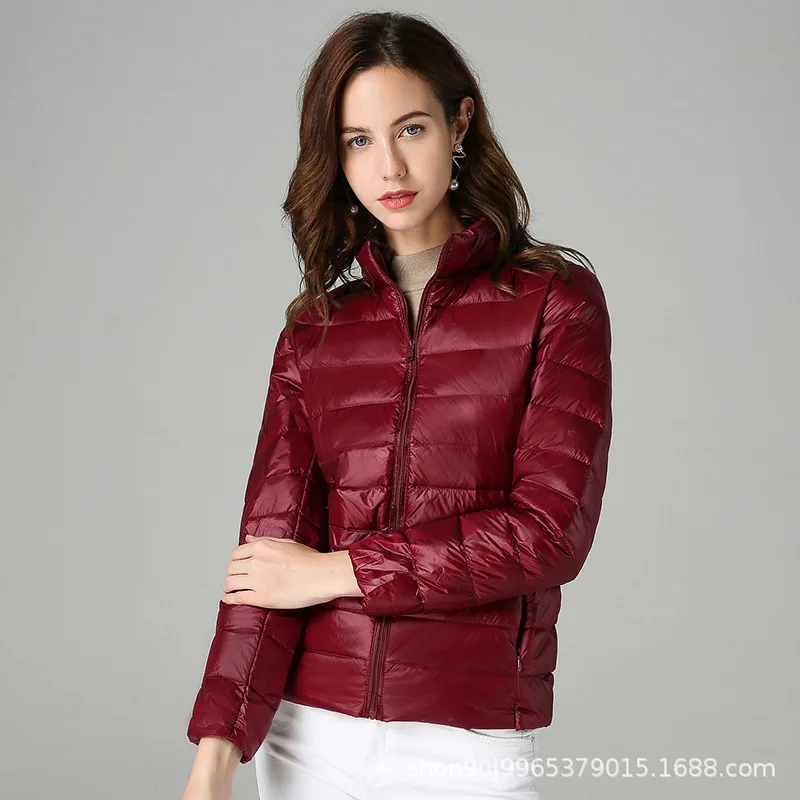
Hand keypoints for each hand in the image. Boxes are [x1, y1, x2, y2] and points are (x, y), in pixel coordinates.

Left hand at [221, 535, 342, 609]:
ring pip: (230, 583)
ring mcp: (258, 580)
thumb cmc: (310, 560)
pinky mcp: (262, 597)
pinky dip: (230, 599)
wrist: (323, 575)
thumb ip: (265, 540)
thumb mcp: (287, 543)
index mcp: (262, 547)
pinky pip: (237, 598)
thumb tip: (248, 538)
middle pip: (231, 568)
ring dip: (228, 587)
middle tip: (234, 579)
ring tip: (230, 590)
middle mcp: (257, 562)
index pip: (236, 554)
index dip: (236, 561)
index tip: (238, 567)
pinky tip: (230, 600)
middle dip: (231, 574)